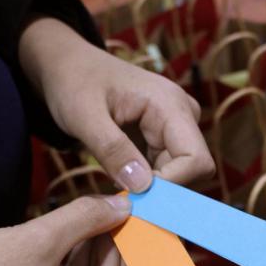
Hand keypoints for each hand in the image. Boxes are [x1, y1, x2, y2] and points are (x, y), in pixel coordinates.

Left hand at [19, 17, 214, 191]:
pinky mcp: (165, 140)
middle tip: (123, 199)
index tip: (137, 198)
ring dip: (153, 189)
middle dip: (162, 190)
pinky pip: (167, 173)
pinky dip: (147, 184)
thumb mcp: (83, 116)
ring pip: (181, 176)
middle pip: (193, 171)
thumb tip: (142, 187)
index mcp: (170, 104)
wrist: (69, 67)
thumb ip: (112, 149)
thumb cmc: (74, 82)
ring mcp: (176, 129)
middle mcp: (182, 116)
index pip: (196, 159)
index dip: (173, 185)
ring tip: (118, 186)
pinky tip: (122, 180)